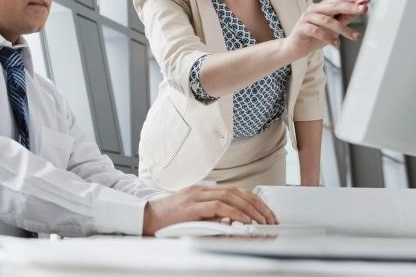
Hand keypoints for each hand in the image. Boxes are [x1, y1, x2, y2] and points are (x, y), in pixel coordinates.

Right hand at [142, 185, 277, 235]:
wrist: (146, 218)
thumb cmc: (167, 219)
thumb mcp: (194, 215)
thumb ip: (211, 216)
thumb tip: (231, 224)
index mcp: (203, 191)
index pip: (234, 191)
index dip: (252, 200)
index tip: (265, 212)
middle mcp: (201, 190)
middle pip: (236, 192)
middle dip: (257, 205)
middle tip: (270, 218)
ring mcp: (196, 197)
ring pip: (230, 197)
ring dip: (250, 209)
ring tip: (262, 220)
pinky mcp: (192, 206)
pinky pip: (218, 207)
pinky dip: (234, 213)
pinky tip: (244, 220)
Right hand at [282, 0, 369, 60]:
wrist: (295, 48)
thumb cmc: (315, 37)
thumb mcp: (334, 27)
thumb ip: (346, 17)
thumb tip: (362, 8)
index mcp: (323, 6)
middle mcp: (314, 9)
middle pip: (334, 6)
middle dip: (350, 7)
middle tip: (364, 10)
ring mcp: (306, 18)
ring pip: (327, 20)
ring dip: (343, 29)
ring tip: (355, 37)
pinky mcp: (301, 28)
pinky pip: (316, 31)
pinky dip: (327, 37)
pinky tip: (336, 44)